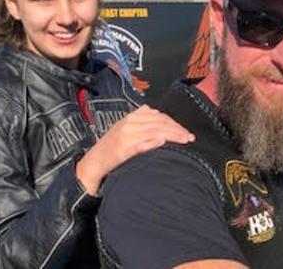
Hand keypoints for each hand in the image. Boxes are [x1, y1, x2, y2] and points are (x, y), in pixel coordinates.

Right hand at [75, 105, 194, 194]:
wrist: (92, 165)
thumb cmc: (110, 152)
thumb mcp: (126, 133)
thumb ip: (141, 125)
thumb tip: (160, 122)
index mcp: (130, 118)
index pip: (158, 116)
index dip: (174, 123)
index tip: (186, 132)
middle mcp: (128, 123)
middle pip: (159, 122)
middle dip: (177, 129)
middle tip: (190, 137)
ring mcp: (125, 135)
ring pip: (154, 130)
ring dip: (171, 134)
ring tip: (184, 141)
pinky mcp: (122, 148)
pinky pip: (140, 143)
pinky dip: (152, 141)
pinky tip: (163, 142)